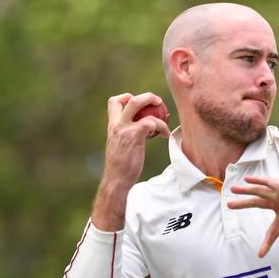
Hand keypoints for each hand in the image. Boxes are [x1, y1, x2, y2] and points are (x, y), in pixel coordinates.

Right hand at [92, 92, 170, 230]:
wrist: (117, 180)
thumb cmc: (121, 168)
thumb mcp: (120, 147)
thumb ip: (127, 136)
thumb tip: (143, 131)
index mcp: (112, 126)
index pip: (114, 102)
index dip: (127, 98)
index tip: (139, 105)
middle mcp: (117, 125)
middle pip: (129, 99)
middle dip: (146, 96)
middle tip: (158, 102)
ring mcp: (125, 129)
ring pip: (139, 105)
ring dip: (156, 109)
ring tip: (166, 120)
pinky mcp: (134, 136)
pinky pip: (151, 122)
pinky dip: (161, 126)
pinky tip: (165, 135)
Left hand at [228, 177, 278, 256]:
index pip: (272, 232)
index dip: (266, 243)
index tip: (261, 255)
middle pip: (257, 204)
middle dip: (243, 204)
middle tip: (229, 204)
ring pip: (260, 192)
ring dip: (246, 190)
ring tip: (233, 189)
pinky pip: (270, 183)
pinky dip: (259, 181)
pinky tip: (248, 180)